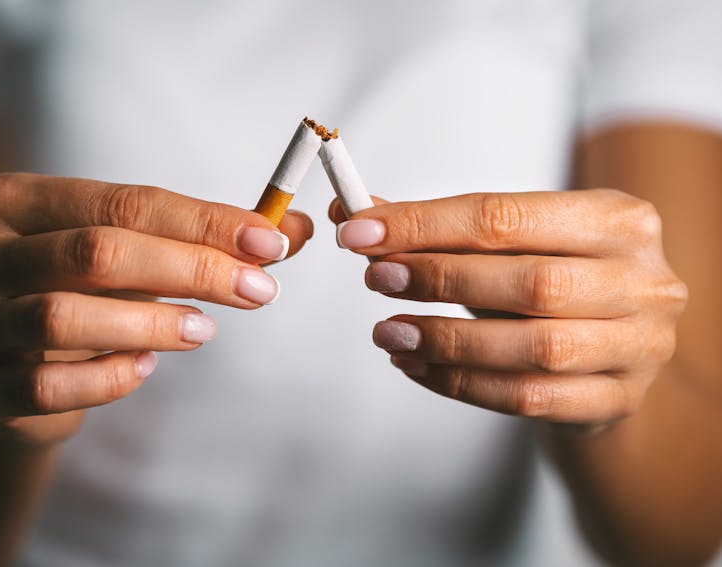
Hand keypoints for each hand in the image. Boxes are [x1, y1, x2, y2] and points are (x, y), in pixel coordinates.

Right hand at [0, 173, 311, 444]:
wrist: (7, 372)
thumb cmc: (79, 295)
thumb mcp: (130, 255)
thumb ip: (202, 239)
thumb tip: (292, 230)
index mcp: (9, 201)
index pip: (122, 202)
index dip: (204, 222)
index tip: (271, 243)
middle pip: (95, 251)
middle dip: (192, 269)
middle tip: (257, 290)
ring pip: (63, 318)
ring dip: (151, 323)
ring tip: (204, 331)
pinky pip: (47, 387)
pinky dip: (109, 378)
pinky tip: (146, 369)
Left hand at [331, 190, 686, 426]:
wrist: (611, 350)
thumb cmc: (549, 282)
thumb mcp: (507, 244)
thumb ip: (434, 227)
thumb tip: (352, 214)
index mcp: (617, 219)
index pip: (506, 216)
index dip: (425, 224)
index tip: (359, 232)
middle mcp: (643, 280)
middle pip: (530, 282)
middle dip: (440, 279)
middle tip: (376, 280)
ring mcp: (640, 346)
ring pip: (535, 349)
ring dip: (448, 341)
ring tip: (388, 333)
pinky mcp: (619, 399)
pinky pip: (531, 399)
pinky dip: (462, 385)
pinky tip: (416, 366)